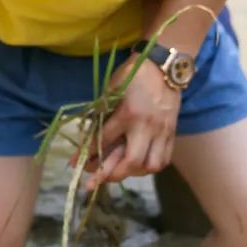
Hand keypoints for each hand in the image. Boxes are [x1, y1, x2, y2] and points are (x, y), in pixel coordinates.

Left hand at [84, 60, 180, 188]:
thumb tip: (90, 135)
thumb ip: (103, 112)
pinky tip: (138, 165)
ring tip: (119, 171)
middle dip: (111, 175)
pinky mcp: (172, 133)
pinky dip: (150, 166)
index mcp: (127, 113)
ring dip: (134, 172)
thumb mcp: (112, 89)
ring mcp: (162, 131)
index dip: (87, 153)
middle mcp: (146, 126)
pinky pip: (164, 159)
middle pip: (131, 161)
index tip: (74, 163)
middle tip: (95, 180)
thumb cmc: (133, 75)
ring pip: (151, 165)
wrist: (164, 66)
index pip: (104, 140)